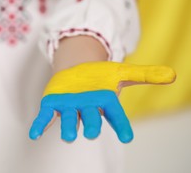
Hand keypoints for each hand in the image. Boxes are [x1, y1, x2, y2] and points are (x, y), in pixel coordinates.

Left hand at [29, 62, 175, 142]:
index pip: (116, 115)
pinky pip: (46, 117)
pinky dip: (41, 125)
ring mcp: (69, 107)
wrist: (77, 70)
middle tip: (92, 133)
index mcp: (105, 102)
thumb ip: (143, 75)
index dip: (121, 126)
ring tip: (68, 137)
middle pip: (91, 118)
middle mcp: (87, 108)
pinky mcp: (53, 103)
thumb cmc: (100, 76)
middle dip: (92, 125)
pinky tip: (34, 135)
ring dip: (68, 127)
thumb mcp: (121, 72)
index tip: (127, 137)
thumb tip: (172, 74)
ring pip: (69, 119)